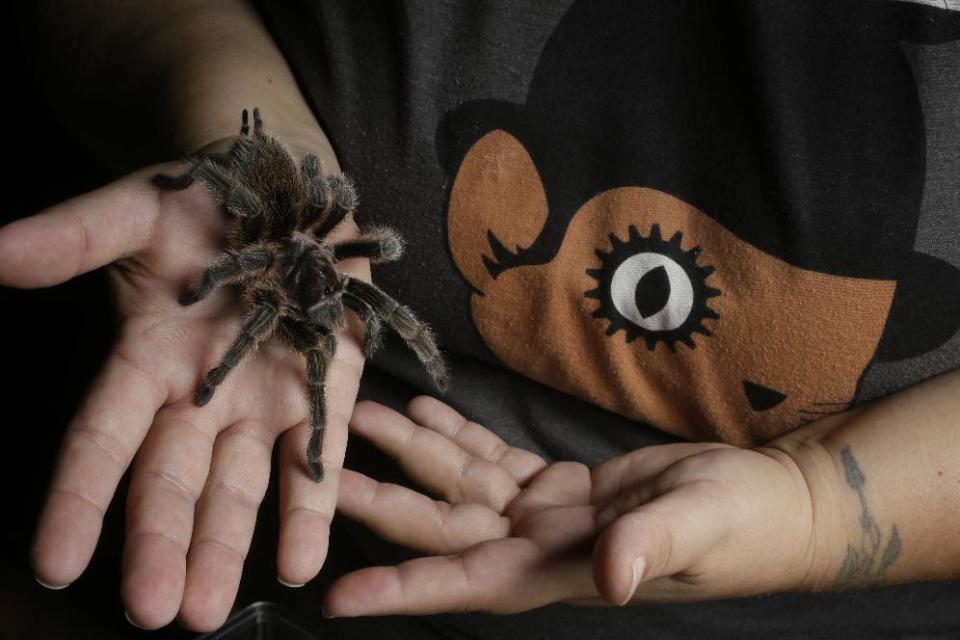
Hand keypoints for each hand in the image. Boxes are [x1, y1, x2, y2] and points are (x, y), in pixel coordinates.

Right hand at [2, 149, 366, 630]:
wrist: (293, 194)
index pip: (102, 440)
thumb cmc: (206, 204)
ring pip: (240, 487)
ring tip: (210, 611)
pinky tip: (303, 562)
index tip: (52, 561)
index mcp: (148, 360)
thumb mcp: (136, 213)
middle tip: (153, 612)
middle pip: (172, 481)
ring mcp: (267, 402)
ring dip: (227, 546)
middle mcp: (204, 396)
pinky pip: (318, 461)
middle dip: (160, 544)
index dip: (77, 498)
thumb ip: (71, 238)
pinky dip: (311, 508)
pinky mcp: (326, 396)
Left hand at [327, 397, 822, 614]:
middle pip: (441, 526)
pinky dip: (456, 434)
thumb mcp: (702, 528)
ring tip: (360, 414)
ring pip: (457, 483)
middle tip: (316, 467)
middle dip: (380, 500)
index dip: (404, 589)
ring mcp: (543, 514)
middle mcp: (536, 546)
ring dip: (410, 451)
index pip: (466, 584)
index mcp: (560, 570)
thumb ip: (651, 546)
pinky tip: (424, 407)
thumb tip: (611, 578)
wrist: (766, 501)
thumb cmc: (743, 524)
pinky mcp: (557, 483)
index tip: (338, 596)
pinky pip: (491, 457)